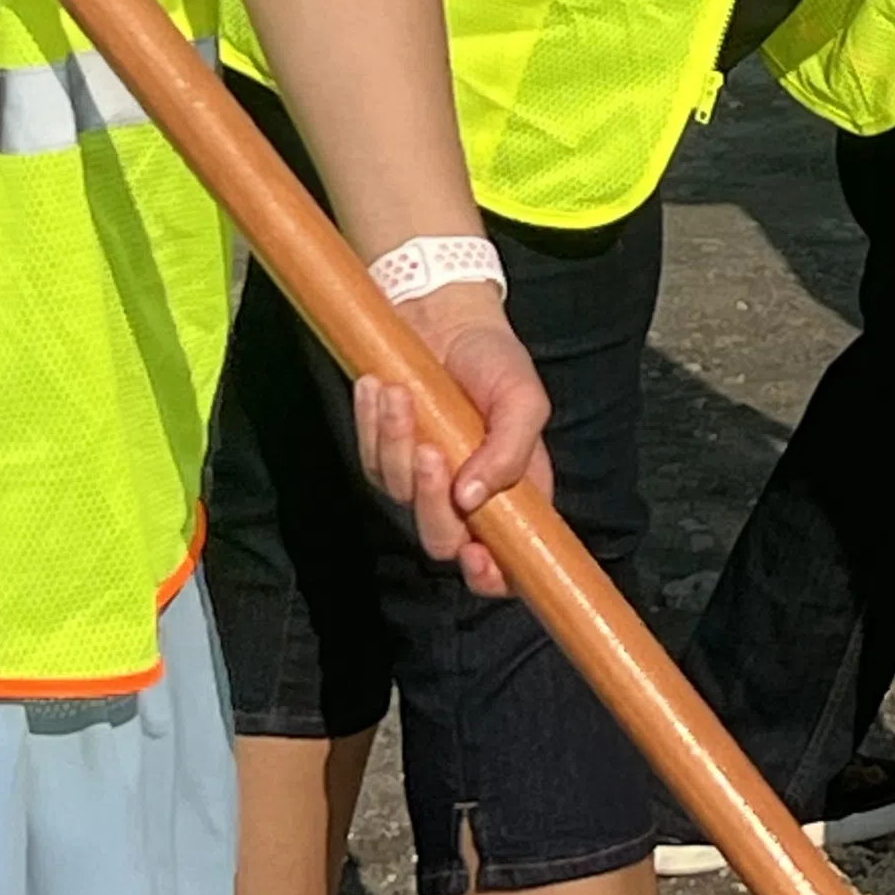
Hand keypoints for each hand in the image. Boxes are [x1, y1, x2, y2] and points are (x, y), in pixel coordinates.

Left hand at [351, 282, 553, 597]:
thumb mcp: (524, 400)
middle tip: (431, 449)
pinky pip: (370, 459)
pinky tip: (379, 387)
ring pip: (399, 495)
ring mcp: (422, 480)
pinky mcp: (386, 456)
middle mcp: (466, 498)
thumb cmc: (494, 361)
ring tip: (401, 393)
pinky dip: (373, 424)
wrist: (448, 318)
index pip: (505, 563)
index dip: (491, 576)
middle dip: (431, 501)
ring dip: (396, 444)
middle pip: (441, 539)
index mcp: (513, 496)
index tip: (476, 555)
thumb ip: (511, 451)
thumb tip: (472, 498)